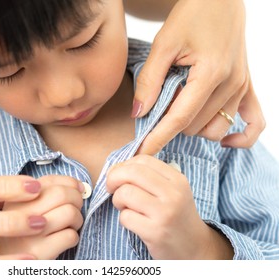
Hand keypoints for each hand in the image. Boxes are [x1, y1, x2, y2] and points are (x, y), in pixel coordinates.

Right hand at [0, 175, 83, 259]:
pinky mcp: (39, 252)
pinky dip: (73, 238)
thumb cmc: (22, 235)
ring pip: (69, 212)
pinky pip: (70, 235)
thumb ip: (45, 195)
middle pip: (61, 193)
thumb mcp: (24, 211)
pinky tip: (64, 241)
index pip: (49, 180)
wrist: (6, 267)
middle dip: (77, 199)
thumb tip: (79, 186)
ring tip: (70, 226)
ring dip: (78, 219)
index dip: (70, 183)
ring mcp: (28, 233)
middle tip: (76, 209)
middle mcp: (18, 213)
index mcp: (15, 199)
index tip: (78, 189)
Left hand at [106, 155, 232, 258]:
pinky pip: (126, 217)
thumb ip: (150, 177)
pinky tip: (133, 222)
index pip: (143, 160)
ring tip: (124, 207)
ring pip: (125, 193)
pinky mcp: (156, 232)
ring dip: (117, 200)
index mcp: (178, 180)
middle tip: (111, 188)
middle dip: (114, 178)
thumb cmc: (176, 216)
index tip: (119, 175)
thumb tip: (116, 168)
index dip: (124, 165)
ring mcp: (165, 213)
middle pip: (132, 173)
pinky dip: (123, 219)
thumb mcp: (173, 191)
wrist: (195, 248)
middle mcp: (173, 194)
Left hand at [133, 0, 264, 154]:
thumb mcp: (164, 44)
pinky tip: (223, 140)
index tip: (142, 153)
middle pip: (194, 125)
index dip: (158, 138)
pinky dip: (239, 137)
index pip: (180, 118)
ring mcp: (242, 87)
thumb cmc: (191, 16)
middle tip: (159, 102)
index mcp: (211, 73)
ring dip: (193, 126)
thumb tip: (138, 113)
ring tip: (181, 103)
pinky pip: (253, 123)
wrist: (219, 0)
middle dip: (170, 123)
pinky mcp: (247, 87)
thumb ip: (150, 80)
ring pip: (214, 129)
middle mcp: (231, 84)